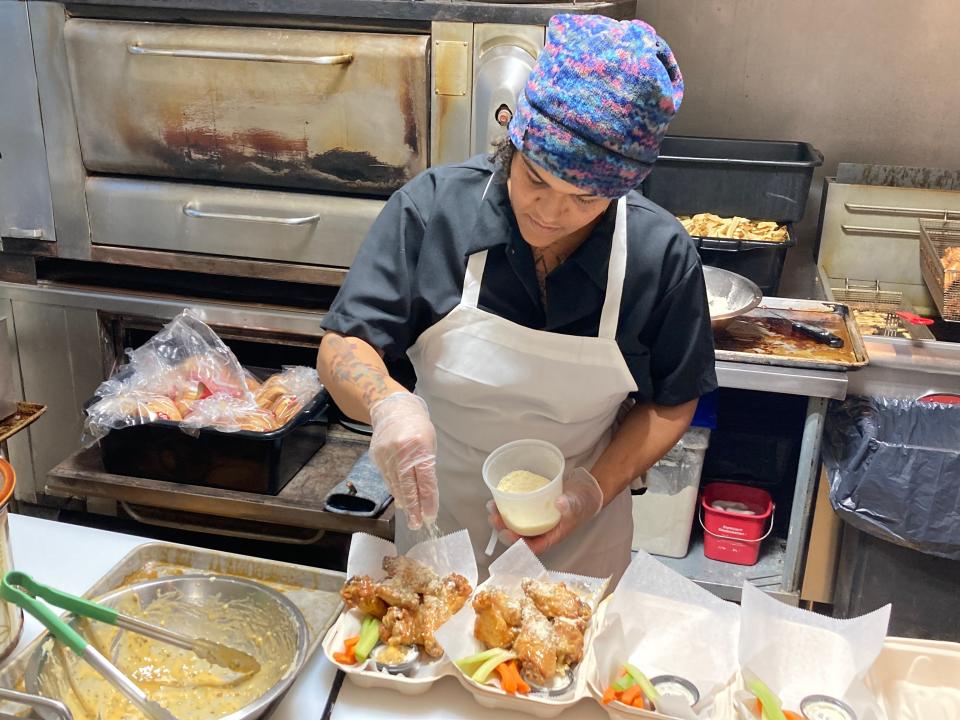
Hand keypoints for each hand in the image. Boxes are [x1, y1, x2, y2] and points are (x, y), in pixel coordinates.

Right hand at [368, 392, 438, 529]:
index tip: (431, 515)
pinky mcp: (377, 457)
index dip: (428, 500)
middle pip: (408, 486)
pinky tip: (401, 500)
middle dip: (414, 508)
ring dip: (404, 503)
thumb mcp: (429, 443)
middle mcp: (402, 452)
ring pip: (396, 485)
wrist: (393, 410)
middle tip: (418, 524)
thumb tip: (426, 494)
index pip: (425, 480)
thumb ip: (427, 467)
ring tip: (411, 517)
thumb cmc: (417, 426)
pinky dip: (395, 490)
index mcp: (420, 446)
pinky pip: (388, 479)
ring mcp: (387, 455)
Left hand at [487, 467, 602, 554]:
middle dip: (503, 529)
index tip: (507, 534)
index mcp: (551, 535)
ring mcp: (536, 518)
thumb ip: (570, 505)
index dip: (518, 544)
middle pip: (519, 535)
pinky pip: (517, 509)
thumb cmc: (584, 502)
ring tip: (491, 506)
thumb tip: (559, 504)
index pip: (533, 546)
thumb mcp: (578, 504)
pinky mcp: (532, 506)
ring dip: (501, 517)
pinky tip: (499, 496)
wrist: (586, 490)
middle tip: (494, 517)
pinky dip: (507, 505)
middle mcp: (541, 529)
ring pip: (515, 522)